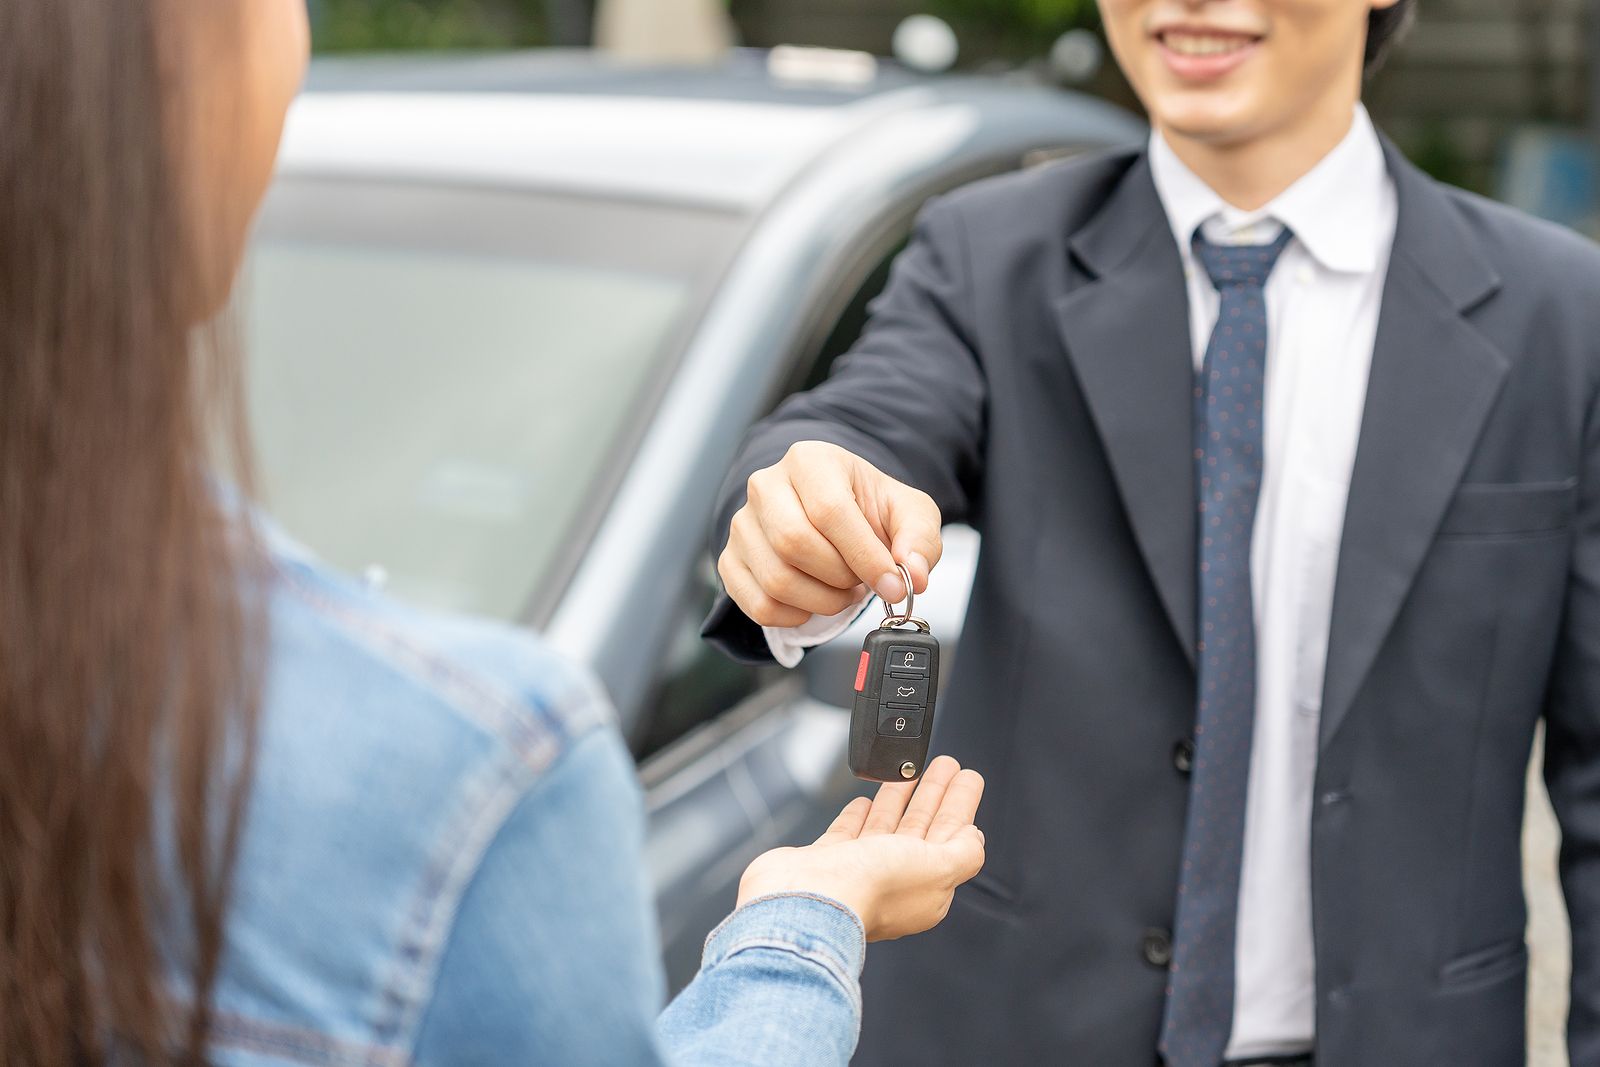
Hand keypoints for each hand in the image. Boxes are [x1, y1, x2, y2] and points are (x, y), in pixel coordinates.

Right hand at [719, 441, 943, 627]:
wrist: (832, 515)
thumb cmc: (866, 509)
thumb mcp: (907, 512)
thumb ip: (919, 539)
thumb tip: (913, 574)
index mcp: (810, 461)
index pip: (829, 510)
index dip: (864, 555)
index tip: (892, 584)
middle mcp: (766, 486)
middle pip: (795, 544)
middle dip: (840, 577)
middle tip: (860, 581)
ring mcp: (743, 524)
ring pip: (776, 580)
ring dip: (822, 600)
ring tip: (841, 589)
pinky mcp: (730, 560)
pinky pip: (758, 604)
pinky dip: (796, 615)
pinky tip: (814, 599)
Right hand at [736, 756, 984, 941]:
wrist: (805, 898)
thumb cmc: (870, 886)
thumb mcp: (937, 868)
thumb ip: (963, 853)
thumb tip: (974, 837)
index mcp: (926, 889)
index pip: (952, 838)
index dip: (961, 806)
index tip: (968, 776)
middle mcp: (894, 883)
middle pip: (922, 829)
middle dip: (935, 795)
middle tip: (946, 764)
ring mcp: (858, 873)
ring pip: (887, 828)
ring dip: (900, 799)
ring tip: (909, 771)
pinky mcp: (826, 864)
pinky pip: (848, 835)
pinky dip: (858, 817)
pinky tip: (864, 801)